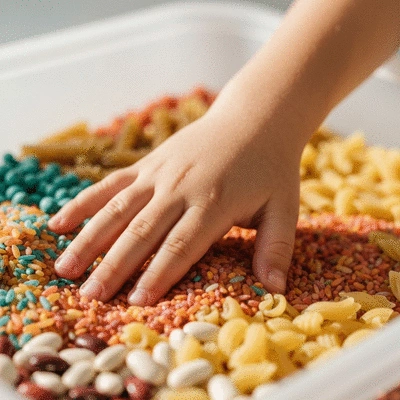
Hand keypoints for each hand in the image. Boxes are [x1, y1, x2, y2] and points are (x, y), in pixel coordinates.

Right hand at [48, 107, 300, 305]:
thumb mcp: (285, 208)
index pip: (180, 247)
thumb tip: (276, 289)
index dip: (157, 275)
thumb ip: (277, 248)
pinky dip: (84, 202)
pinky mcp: (149, 162)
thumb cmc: (271, 167)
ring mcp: (159, 173)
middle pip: (141, 232)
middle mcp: (180, 188)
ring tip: (65, 268)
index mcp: (214, 204)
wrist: (255, 118)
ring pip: (117, 209)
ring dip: (90, 239)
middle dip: (114, 267)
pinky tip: (59, 221)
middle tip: (90, 298)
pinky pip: (111, 183)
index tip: (134, 303)